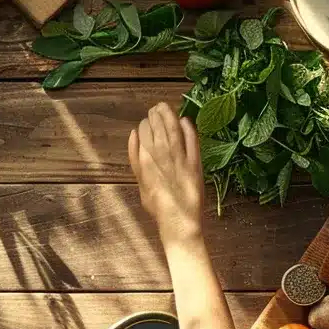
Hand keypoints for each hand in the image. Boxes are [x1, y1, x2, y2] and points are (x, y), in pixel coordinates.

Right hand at [128, 102, 202, 244]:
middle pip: (158, 126)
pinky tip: (186, 120)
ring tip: (165, 107)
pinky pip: (192, 140)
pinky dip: (188, 128)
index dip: (146, 123)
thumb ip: (135, 159)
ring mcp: (179, 158)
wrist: (178, 221)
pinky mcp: (195, 163)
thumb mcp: (140, 183)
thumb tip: (134, 134)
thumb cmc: (157, 206)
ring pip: (173, 128)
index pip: (144, 132)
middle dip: (156, 114)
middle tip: (156, 108)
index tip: (148, 119)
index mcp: (145, 160)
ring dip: (169, 115)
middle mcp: (161, 156)